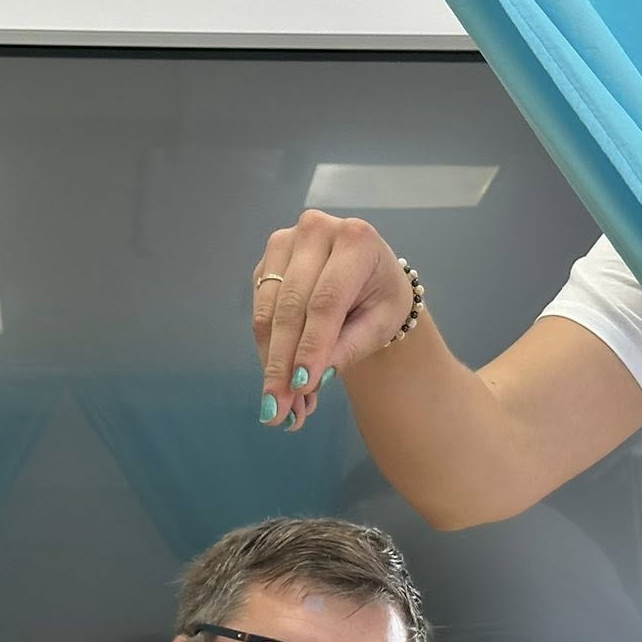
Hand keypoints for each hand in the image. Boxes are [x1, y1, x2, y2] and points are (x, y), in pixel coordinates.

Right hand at [252, 211, 415, 431]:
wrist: (369, 279)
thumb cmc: (381, 299)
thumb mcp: (379, 324)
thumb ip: (346, 348)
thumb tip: (304, 382)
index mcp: (356, 240)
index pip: (326, 300)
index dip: (311, 345)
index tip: (301, 386)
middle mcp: (316, 231)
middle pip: (291, 307)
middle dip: (282, 364)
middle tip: (278, 410)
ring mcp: (285, 243)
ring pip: (268, 312)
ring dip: (270, 364)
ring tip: (279, 407)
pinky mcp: (267, 263)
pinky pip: (260, 313)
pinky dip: (267, 352)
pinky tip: (279, 382)